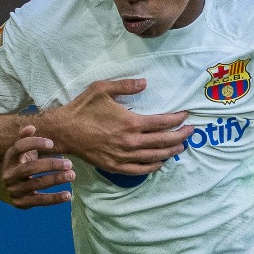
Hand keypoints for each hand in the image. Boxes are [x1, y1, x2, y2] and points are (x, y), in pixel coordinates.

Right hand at [0, 126, 74, 208]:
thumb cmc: (14, 164)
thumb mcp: (16, 151)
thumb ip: (24, 138)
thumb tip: (31, 127)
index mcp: (9, 158)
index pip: (19, 148)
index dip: (35, 143)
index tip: (52, 143)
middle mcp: (9, 175)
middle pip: (30, 168)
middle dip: (51, 165)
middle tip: (69, 163)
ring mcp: (14, 190)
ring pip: (37, 184)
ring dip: (56, 179)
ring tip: (72, 175)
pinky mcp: (21, 203)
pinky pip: (40, 201)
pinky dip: (54, 199)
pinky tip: (68, 195)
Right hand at [44, 79, 191, 174]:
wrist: (63, 131)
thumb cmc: (82, 109)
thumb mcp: (102, 89)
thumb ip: (126, 85)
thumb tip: (145, 83)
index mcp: (131, 122)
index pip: (162, 122)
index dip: (177, 119)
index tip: (186, 115)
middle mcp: (130, 142)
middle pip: (163, 141)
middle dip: (180, 136)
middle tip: (191, 131)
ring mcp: (123, 156)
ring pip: (154, 157)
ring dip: (171, 152)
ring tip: (181, 146)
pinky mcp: (115, 166)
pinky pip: (139, 170)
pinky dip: (153, 167)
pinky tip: (160, 163)